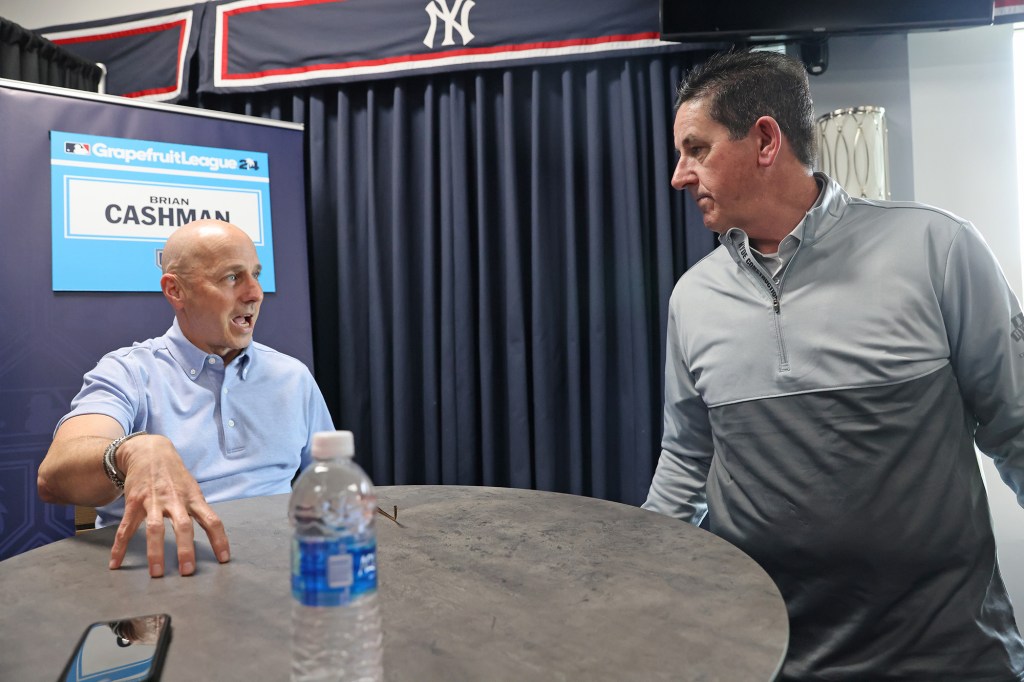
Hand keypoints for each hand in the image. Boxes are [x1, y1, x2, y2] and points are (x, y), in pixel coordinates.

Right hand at [108, 434, 229, 577]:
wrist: (150, 452)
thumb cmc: (175, 476)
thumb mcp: (192, 489)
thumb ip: (199, 510)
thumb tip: (213, 534)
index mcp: (194, 498)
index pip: (212, 520)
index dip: (219, 539)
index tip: (224, 559)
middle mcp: (175, 500)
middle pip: (183, 526)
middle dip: (185, 549)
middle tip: (187, 571)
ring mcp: (154, 501)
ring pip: (155, 528)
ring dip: (156, 552)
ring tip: (157, 573)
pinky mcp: (134, 502)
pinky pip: (126, 528)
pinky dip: (120, 546)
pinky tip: (116, 564)